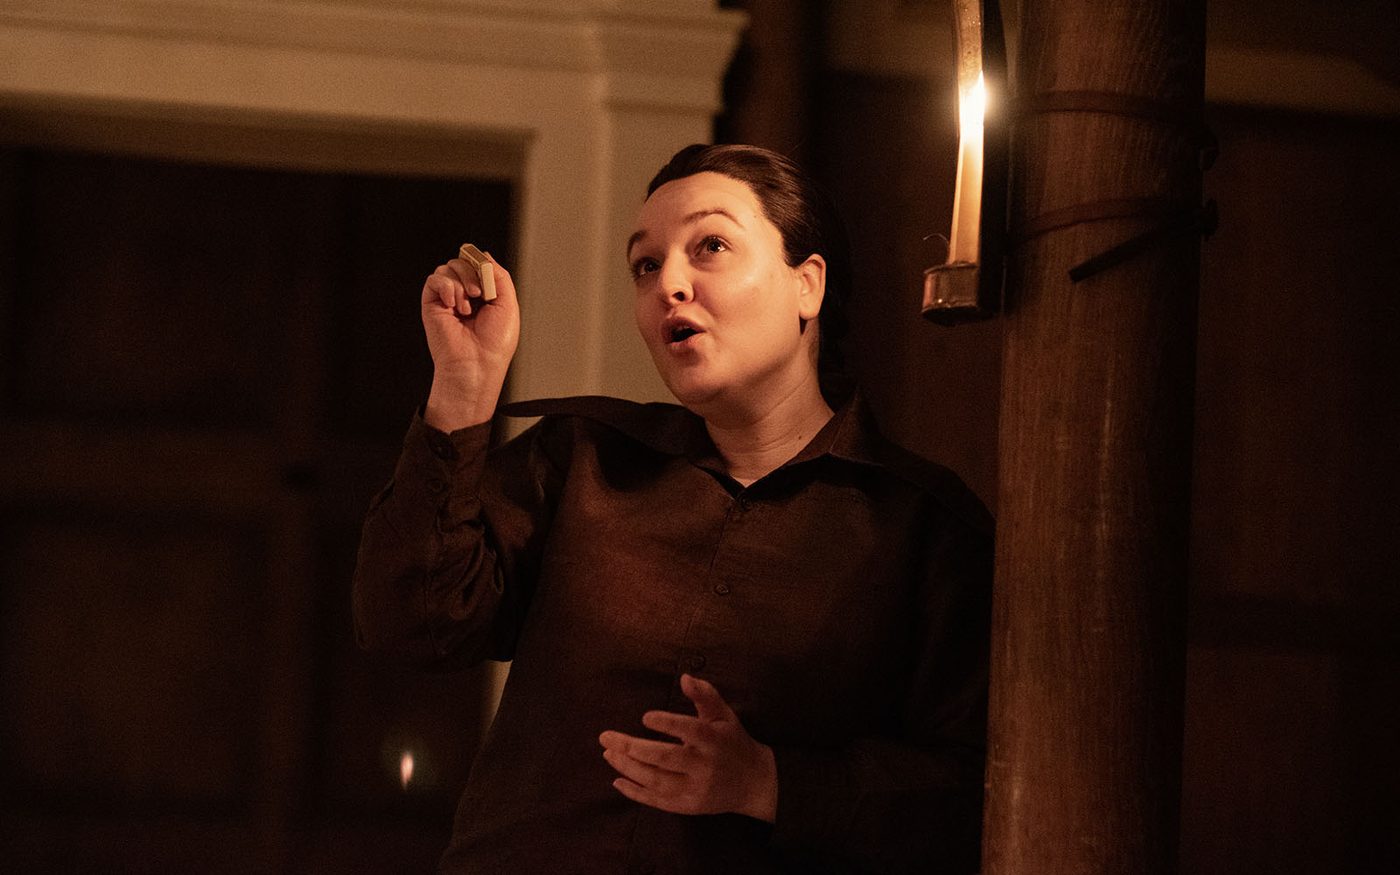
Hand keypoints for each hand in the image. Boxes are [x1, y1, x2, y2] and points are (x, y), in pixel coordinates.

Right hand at [420, 254, 519, 429]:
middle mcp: (465, 294)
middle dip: (473, 272)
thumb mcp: (507, 304)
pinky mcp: (432, 304)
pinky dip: (446, 287)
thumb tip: (483, 255)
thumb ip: (499, 276)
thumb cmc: (494, 343)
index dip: (482, 266)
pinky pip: (434, 279)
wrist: (476, 364)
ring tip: (467, 307)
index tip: (489, 284)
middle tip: (480, 295)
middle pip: (463, 261)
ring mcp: (448, 298)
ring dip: (461, 283)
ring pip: (448, 267)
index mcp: (484, 294)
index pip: (479, 264)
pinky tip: (454, 305)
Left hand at [598, 674, 777, 822]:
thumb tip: (684, 677)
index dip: (668, 724)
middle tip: (606, 737)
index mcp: (715, 741)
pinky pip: (657, 801)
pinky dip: (635, 793)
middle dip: (633, 748)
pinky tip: (617, 780)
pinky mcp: (688, 807)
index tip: (644, 717)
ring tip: (608, 754)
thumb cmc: (733, 742)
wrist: (753, 783)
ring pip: (657, 781)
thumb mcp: (725, 715)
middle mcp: (705, 767)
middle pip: (665, 758)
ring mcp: (695, 790)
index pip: (691, 731)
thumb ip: (705, 695)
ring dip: (628, 768)